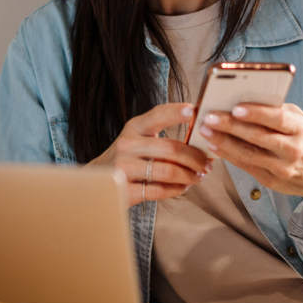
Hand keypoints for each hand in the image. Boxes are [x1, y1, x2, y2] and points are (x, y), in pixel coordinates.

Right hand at [86, 103, 213, 206]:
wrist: (95, 181)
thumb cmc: (126, 158)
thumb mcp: (137, 138)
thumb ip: (161, 135)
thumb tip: (200, 137)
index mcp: (133, 127)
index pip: (158, 114)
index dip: (177, 112)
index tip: (195, 111)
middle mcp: (127, 145)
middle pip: (171, 148)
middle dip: (196, 158)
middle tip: (207, 164)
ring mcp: (123, 168)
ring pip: (168, 171)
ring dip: (190, 176)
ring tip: (198, 177)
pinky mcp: (124, 190)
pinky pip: (159, 190)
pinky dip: (177, 189)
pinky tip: (183, 187)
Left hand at [199, 102, 302, 247]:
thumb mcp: (302, 121)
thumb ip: (279, 110)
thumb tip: (248, 98)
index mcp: (302, 129)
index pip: (278, 119)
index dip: (257, 113)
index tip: (236, 107)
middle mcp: (293, 150)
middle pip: (258, 137)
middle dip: (231, 126)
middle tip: (209, 117)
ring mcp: (282, 168)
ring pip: (248, 154)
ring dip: (223, 141)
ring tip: (205, 130)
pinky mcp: (271, 181)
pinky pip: (245, 166)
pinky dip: (227, 155)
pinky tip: (213, 145)